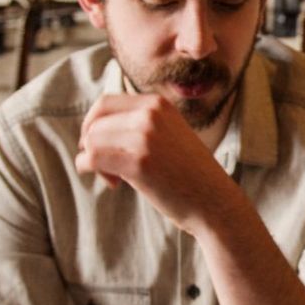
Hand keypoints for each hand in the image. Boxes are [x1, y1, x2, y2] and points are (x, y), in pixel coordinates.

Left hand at [74, 92, 231, 230]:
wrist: (214, 202)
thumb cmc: (188, 173)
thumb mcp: (168, 133)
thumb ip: (139, 123)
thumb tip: (91, 128)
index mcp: (157, 104)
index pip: (104, 103)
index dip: (92, 124)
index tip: (97, 145)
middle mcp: (151, 114)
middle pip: (95, 122)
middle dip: (91, 145)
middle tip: (107, 167)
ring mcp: (144, 137)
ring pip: (91, 140)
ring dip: (93, 160)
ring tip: (115, 178)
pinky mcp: (138, 162)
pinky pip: (92, 158)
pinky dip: (89, 169)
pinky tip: (113, 183)